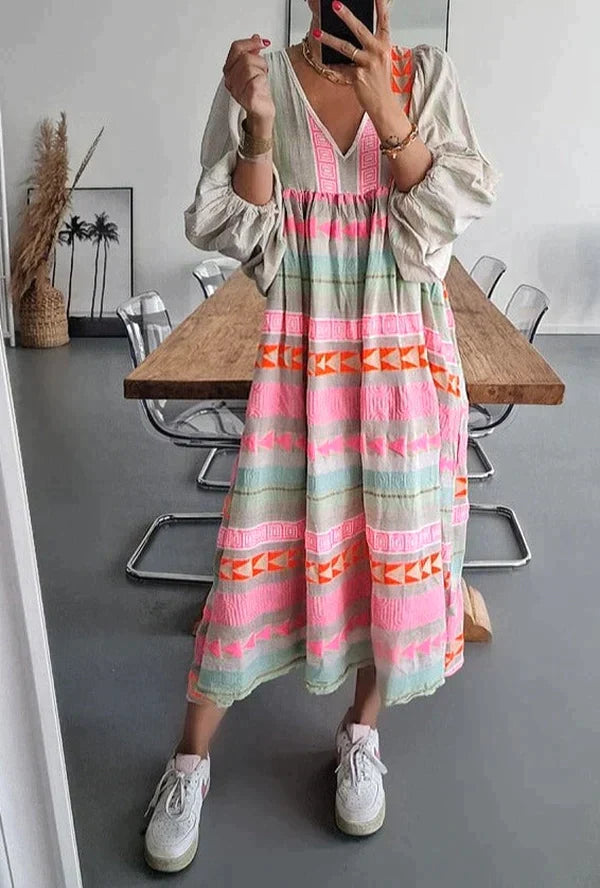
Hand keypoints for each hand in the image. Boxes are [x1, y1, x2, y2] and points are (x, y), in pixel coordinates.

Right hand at [222, 34, 275, 134]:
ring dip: (262, 72)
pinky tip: (262, 88)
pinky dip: (263, 81)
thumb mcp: (255, 68)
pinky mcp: (247, 98)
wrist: (261, 113)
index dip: (250, 43)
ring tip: (262, 80)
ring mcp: (237, 91)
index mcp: (229, 71)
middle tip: (262, 70)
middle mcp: (230, 81)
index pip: (236, 48)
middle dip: (258, 62)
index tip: (261, 44)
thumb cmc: (257, 92)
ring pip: (250, 68)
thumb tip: (256, 38)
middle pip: (245, 58)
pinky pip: (257, 81)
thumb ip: (253, 53)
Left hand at [313, 0, 394, 116]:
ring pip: (345, 47)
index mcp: (385, 45)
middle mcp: (377, 52)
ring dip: (329, 39)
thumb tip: (359, 31)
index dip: (380, 6)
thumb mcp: (382, 58)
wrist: (383, 104)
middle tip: (335, 4)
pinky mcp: (357, 77)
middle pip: (360, 29)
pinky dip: (331, 66)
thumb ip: (373, 44)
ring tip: (317, 32)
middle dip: (346, 15)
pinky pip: (340, 68)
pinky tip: (322, 61)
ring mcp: (368, 64)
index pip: (383, 20)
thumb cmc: (380, 81)